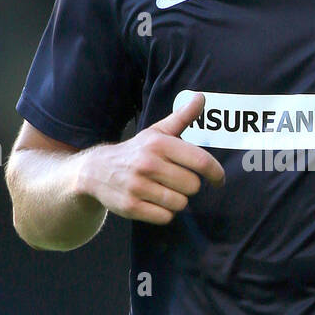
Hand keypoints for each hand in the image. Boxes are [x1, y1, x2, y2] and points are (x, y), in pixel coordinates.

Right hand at [76, 91, 224, 223]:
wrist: (95, 171)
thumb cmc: (136, 151)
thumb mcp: (156, 132)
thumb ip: (182, 117)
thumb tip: (201, 97)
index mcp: (158, 144)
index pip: (201, 161)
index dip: (216, 173)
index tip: (219, 180)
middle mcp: (148, 163)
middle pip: (193, 186)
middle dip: (189, 186)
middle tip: (176, 181)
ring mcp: (138, 186)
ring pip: (180, 203)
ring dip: (177, 200)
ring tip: (163, 191)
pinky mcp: (130, 206)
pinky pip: (165, 217)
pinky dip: (164, 213)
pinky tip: (154, 202)